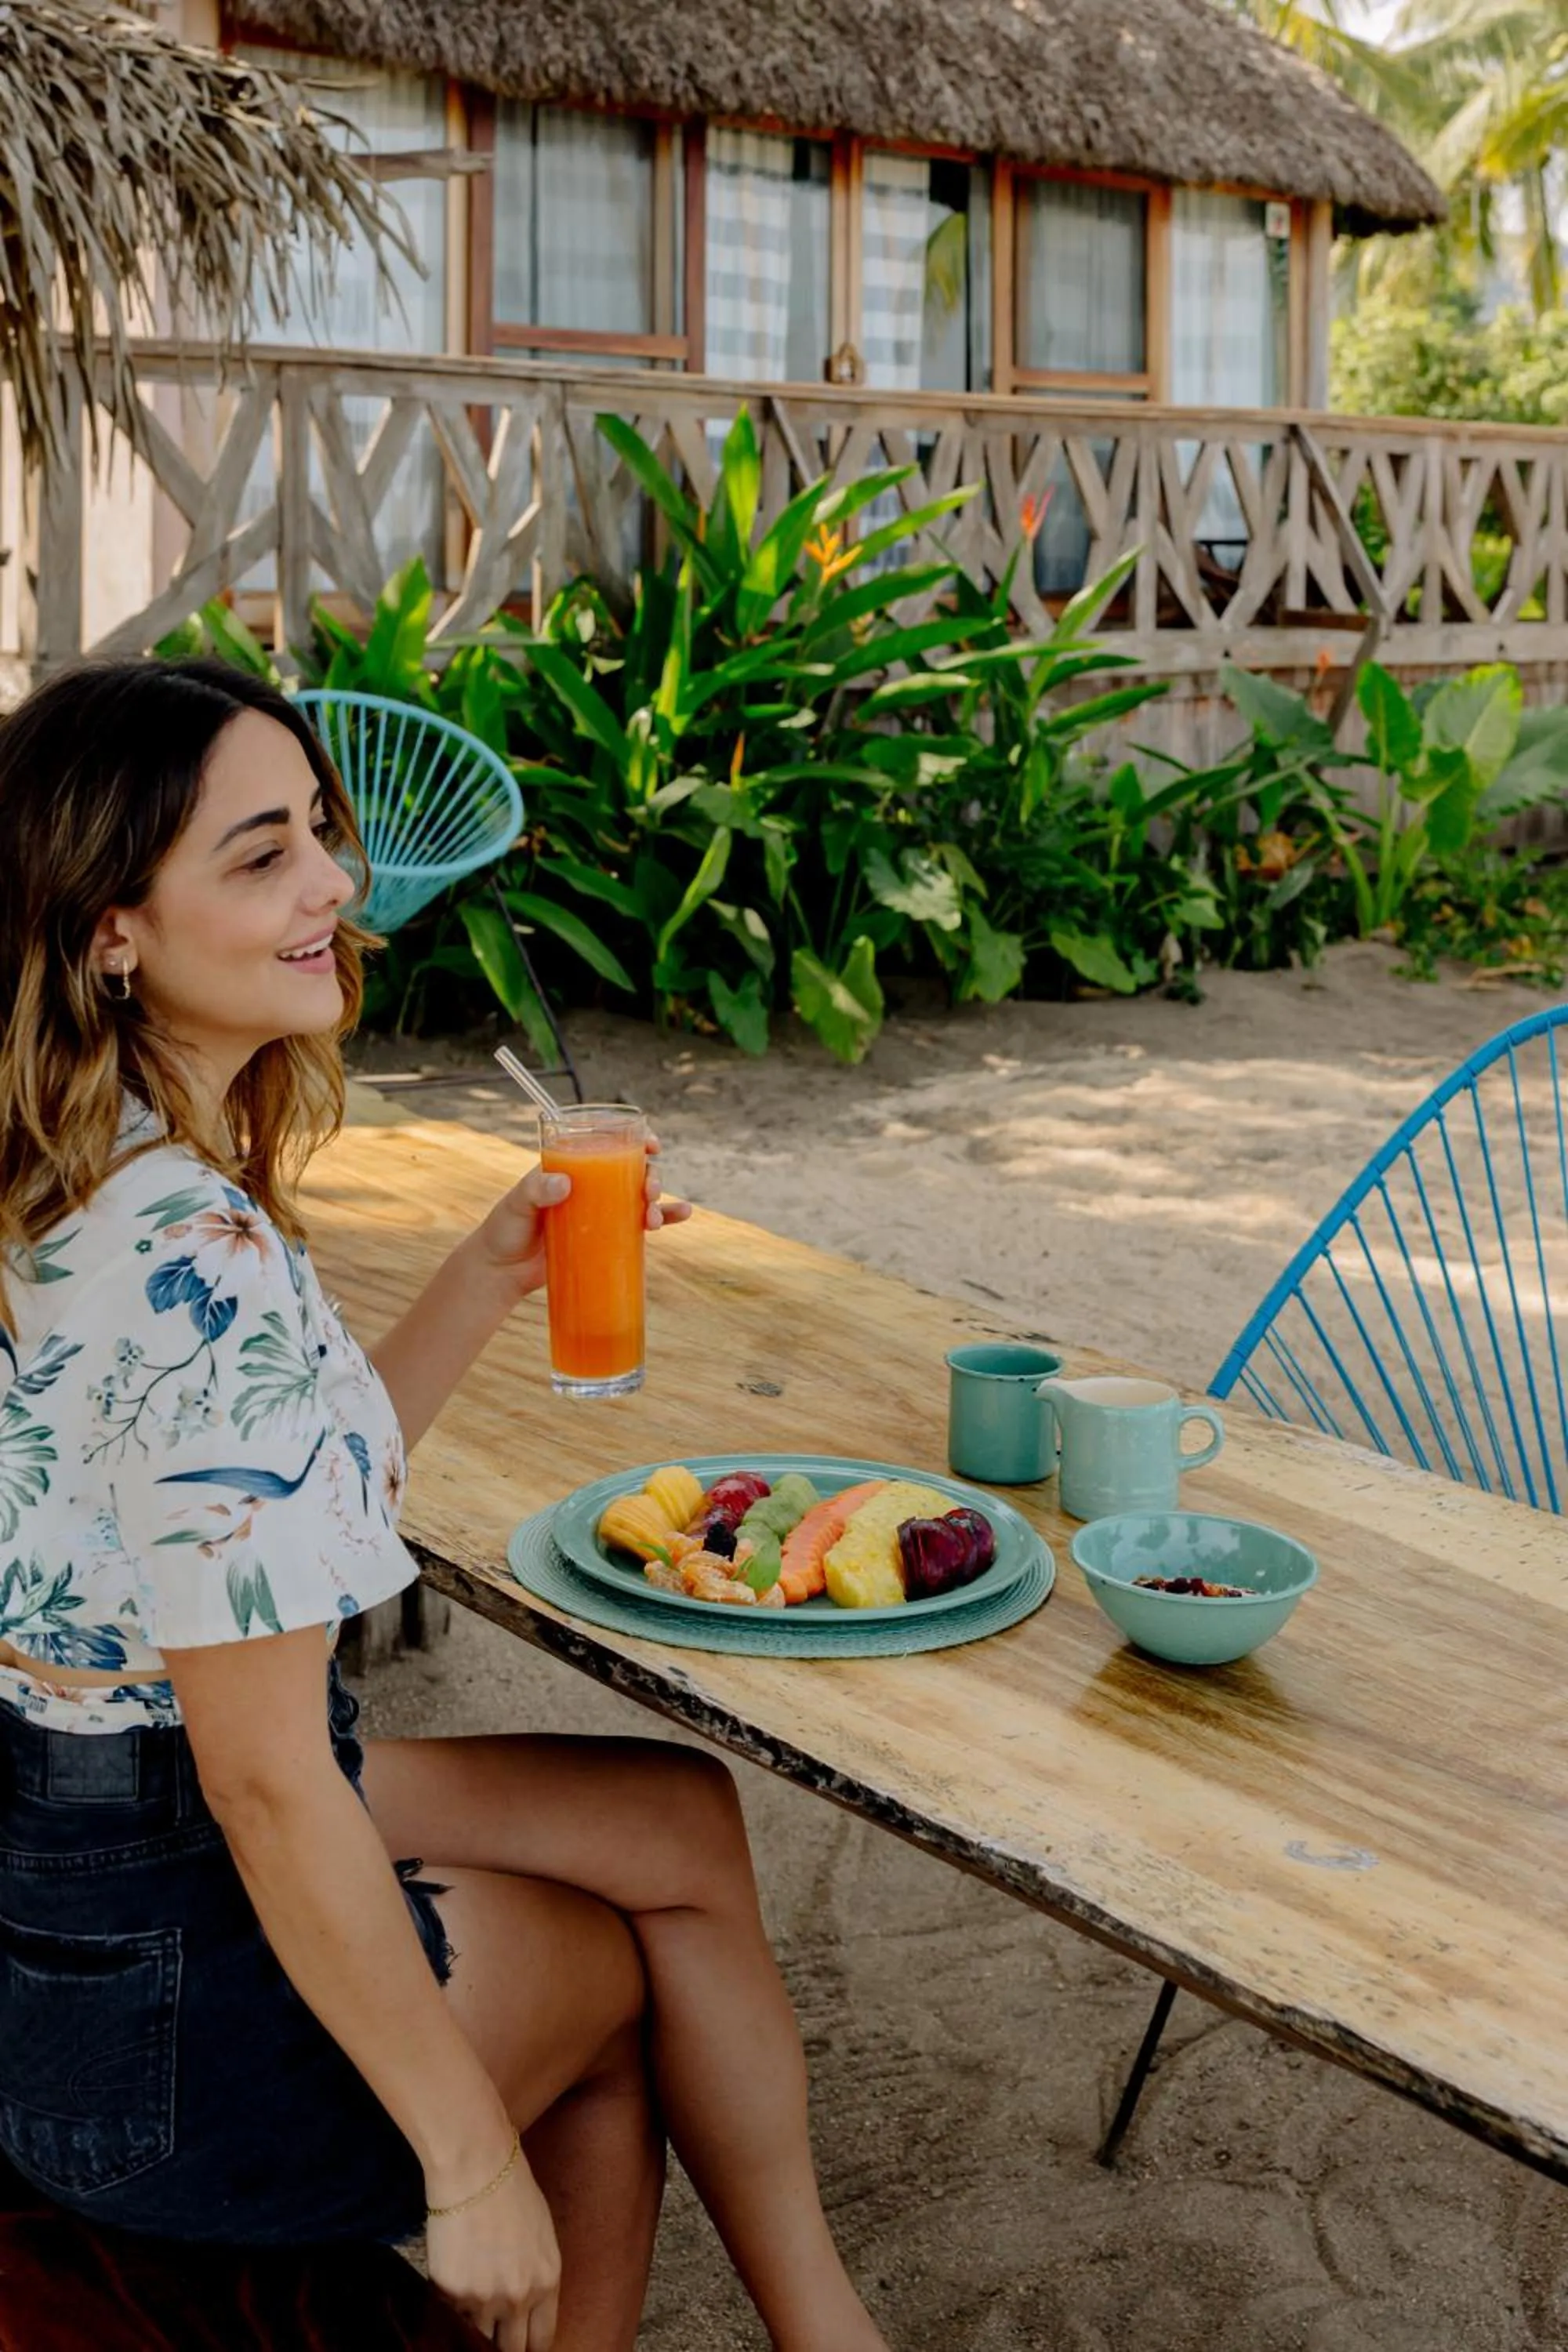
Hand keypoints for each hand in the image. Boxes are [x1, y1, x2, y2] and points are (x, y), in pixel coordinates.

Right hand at [425, 2148, 560, 2350]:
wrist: (476, 2166)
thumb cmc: (511, 2187)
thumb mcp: (540, 2234)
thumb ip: (535, 2274)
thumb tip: (526, 2302)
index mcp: (547, 2282)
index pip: (541, 2340)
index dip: (529, 2347)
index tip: (520, 2345)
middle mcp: (518, 2298)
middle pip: (511, 2349)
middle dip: (503, 2347)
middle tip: (495, 2338)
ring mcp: (482, 2300)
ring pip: (477, 2339)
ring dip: (473, 2330)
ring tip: (471, 2311)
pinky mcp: (450, 2293)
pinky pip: (449, 2317)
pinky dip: (449, 2312)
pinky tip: (450, 2297)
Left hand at [471, 1137, 689, 1303]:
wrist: (501, 1271)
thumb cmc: (505, 1230)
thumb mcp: (516, 1204)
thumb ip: (535, 1190)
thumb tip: (564, 1183)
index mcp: (572, 1165)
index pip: (608, 1142)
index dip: (635, 1139)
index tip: (650, 1145)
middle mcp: (590, 1185)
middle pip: (632, 1171)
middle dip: (650, 1176)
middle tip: (647, 1192)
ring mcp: (600, 1212)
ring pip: (639, 1197)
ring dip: (658, 1202)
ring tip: (654, 1218)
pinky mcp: (604, 1237)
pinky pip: (638, 1225)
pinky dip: (663, 1219)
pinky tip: (682, 1215)